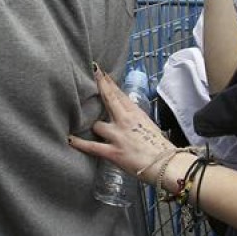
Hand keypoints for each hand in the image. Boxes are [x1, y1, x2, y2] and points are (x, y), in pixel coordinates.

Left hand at [68, 65, 174, 182]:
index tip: (102, 72)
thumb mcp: (149, 126)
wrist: (166, 164)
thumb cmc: (160, 148)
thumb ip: (136, 119)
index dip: (110, 82)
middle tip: (93, 71)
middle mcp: (125, 120)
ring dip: (94, 126)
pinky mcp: (113, 151)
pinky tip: (70, 139)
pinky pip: (92, 146)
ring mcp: (118, 135)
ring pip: (98, 124)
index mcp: (136, 114)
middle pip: (109, 98)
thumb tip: (127, 115)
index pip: (120, 94)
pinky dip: (80, 143)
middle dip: (101, 83)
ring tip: (84, 125)